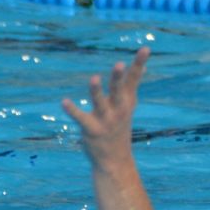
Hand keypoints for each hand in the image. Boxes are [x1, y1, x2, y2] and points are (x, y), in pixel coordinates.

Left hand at [61, 46, 149, 168]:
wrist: (115, 161)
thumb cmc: (119, 128)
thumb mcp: (128, 106)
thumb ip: (131, 86)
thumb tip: (143, 67)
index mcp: (127, 101)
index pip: (134, 80)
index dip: (139, 64)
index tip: (145, 48)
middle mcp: (118, 109)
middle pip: (119, 90)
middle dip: (118, 78)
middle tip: (119, 64)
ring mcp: (105, 120)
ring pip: (100, 103)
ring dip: (97, 91)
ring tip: (94, 78)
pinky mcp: (91, 130)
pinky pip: (81, 118)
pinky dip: (72, 110)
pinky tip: (64, 102)